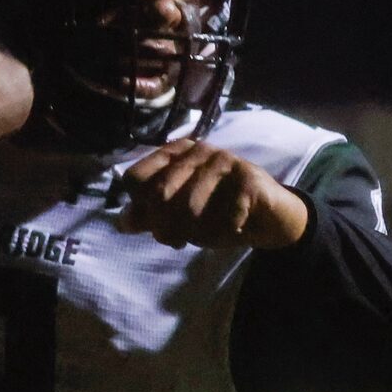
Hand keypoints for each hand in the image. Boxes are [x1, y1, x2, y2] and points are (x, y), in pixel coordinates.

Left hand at [116, 141, 309, 250]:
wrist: (269, 215)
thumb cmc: (217, 211)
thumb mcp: (179, 215)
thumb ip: (150, 215)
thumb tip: (121, 222)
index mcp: (175, 155)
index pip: (136, 179)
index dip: (140, 209)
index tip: (156, 227)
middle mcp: (197, 151)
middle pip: (159, 195)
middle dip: (166, 227)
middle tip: (180, 240)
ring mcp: (224, 161)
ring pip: (189, 210)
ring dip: (197, 234)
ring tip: (208, 234)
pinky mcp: (248, 178)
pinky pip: (222, 218)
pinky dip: (224, 233)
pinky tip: (233, 230)